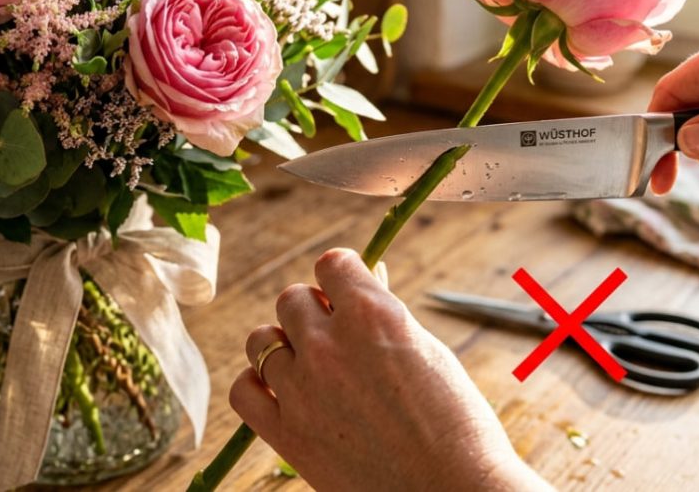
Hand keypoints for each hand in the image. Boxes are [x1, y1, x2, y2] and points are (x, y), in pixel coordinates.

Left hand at [229, 249, 551, 491]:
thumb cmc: (457, 424)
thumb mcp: (428, 351)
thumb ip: (386, 314)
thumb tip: (366, 278)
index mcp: (372, 314)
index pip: (330, 264)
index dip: (340, 276)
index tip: (347, 291)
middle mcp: (330, 343)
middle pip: (291, 299)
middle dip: (313, 312)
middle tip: (337, 338)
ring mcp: (302, 388)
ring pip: (261, 340)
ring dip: (283, 346)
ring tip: (310, 367)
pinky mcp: (285, 434)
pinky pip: (242, 390)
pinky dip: (257, 386)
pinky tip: (282, 393)